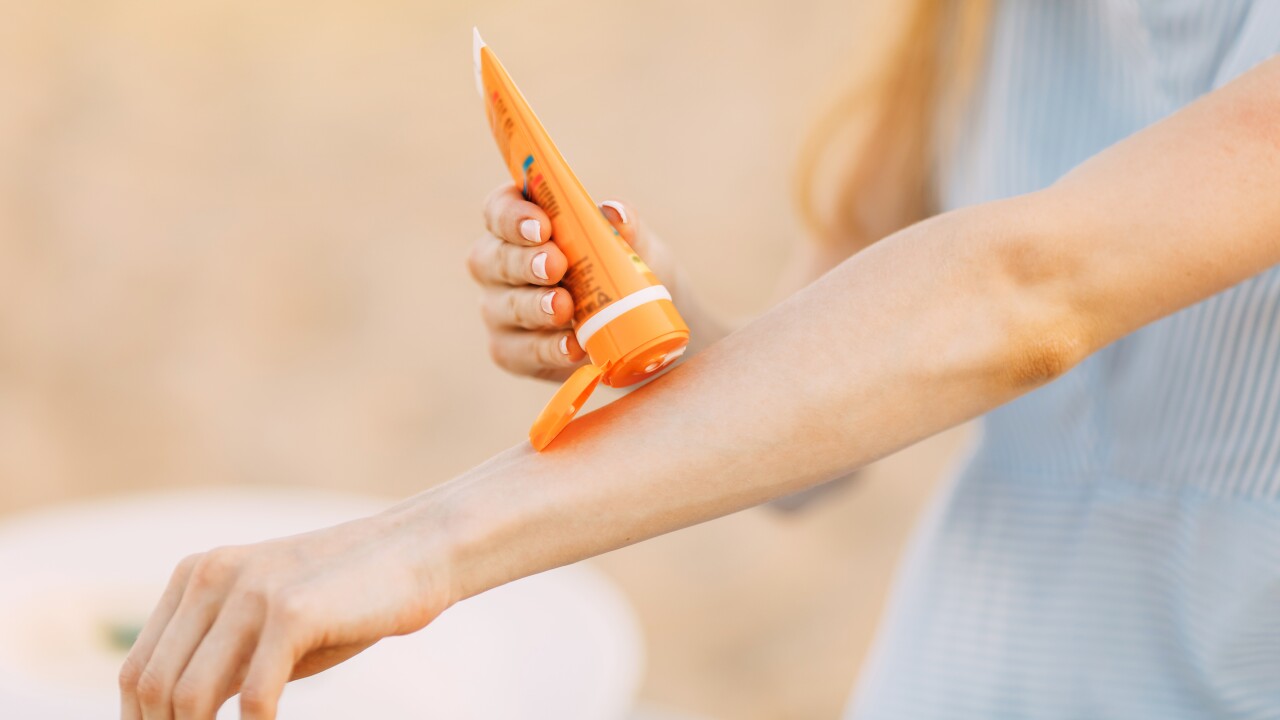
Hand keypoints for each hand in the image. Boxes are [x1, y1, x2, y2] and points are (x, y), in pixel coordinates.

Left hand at [118, 508, 452, 719]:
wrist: (418, 552)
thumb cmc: (347, 599)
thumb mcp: (269, 623)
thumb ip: (222, 658)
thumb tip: (179, 717)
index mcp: (195, 575)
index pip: (138, 671)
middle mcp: (211, 576)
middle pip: (154, 688)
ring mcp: (249, 591)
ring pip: (189, 697)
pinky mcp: (291, 612)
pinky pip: (252, 698)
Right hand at [469, 183, 681, 380]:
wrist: (639, 325)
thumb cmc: (622, 269)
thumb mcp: (633, 245)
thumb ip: (626, 226)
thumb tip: (615, 213)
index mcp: (520, 225)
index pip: (499, 210)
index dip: (513, 216)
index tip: (542, 225)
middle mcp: (498, 265)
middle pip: (492, 258)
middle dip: (524, 261)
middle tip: (556, 265)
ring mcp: (500, 310)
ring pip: (505, 306)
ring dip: (535, 307)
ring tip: (564, 307)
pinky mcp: (512, 351)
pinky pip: (521, 351)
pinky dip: (547, 349)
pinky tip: (571, 346)